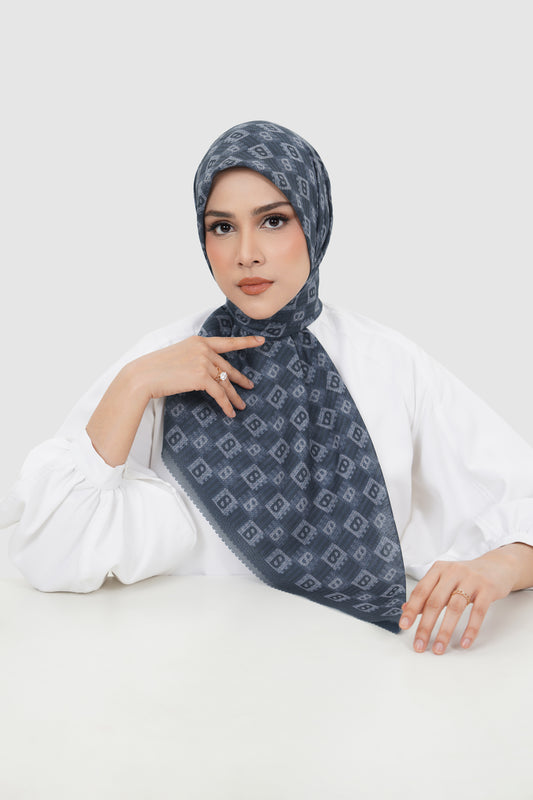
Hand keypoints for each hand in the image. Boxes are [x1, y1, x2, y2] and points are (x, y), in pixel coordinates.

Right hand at [130, 334, 264, 417]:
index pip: (226, 342)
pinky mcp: (201, 377)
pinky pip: (219, 393)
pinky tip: (230, 412)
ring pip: (225, 383)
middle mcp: (204, 349)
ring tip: (241, 406)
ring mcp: (204, 362)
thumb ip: (195, 359)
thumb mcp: (178, 356)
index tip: (260, 340)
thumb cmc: (155, 368)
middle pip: (227, 368)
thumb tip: (209, 374)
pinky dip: (226, 404)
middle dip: (239, 380)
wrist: (143, 375)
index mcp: (199, 341)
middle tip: (249, 387)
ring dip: (234, 397)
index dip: (245, 342)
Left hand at [398, 548, 518, 653]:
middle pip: (435, 601)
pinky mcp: (488, 589)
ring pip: (455, 608)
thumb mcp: (445, 580)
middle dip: (426, 626)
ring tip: (439, 648)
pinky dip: (470, 629)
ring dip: (445, 631)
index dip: (411, 609)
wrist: (498, 566)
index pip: (421, 591)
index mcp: (439, 569)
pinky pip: (478, 612)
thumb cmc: (466, 576)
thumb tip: (406, 609)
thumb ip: (428, 593)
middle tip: (420, 645)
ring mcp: (471, 579)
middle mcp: (453, 572)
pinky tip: (464, 643)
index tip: (404, 626)